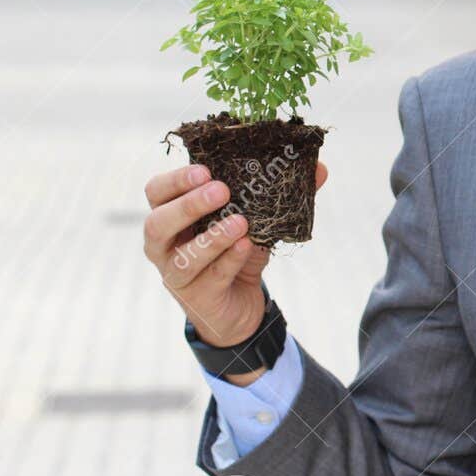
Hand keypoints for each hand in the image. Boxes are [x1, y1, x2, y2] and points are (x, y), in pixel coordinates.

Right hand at [142, 160, 328, 382]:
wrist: (240, 306)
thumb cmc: (237, 253)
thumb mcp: (256, 221)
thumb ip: (280, 195)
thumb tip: (319, 169)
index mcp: (172, 217)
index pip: (156, 193)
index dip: (175, 180)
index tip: (205, 170)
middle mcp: (165, 246)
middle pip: (157, 223)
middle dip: (189, 205)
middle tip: (221, 190)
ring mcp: (177, 274)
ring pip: (183, 256)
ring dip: (213, 237)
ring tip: (240, 222)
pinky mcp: (198, 298)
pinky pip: (211, 278)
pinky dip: (229, 260)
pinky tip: (246, 247)